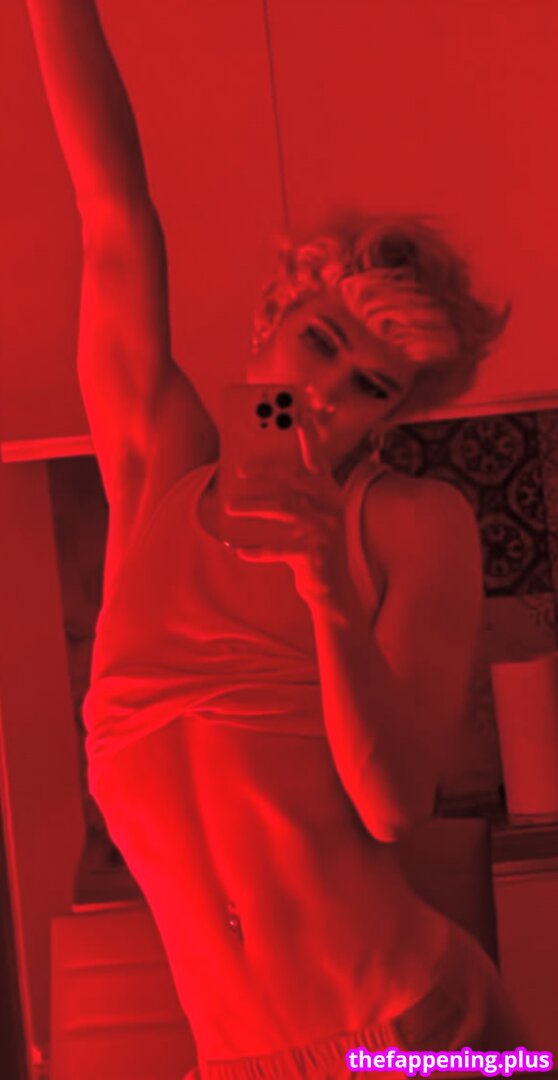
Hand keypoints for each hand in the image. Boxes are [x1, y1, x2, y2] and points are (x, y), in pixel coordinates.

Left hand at [224, 411, 350, 604]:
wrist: (330, 587)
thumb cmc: (311, 544)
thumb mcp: (307, 515)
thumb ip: (291, 493)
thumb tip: (252, 470)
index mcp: (329, 493)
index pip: (317, 460)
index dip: (309, 438)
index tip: (299, 414)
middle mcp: (331, 507)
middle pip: (294, 481)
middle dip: (265, 471)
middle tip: (237, 470)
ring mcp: (325, 530)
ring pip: (284, 510)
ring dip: (253, 506)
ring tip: (229, 507)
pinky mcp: (315, 555)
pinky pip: (280, 549)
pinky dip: (257, 550)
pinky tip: (238, 549)